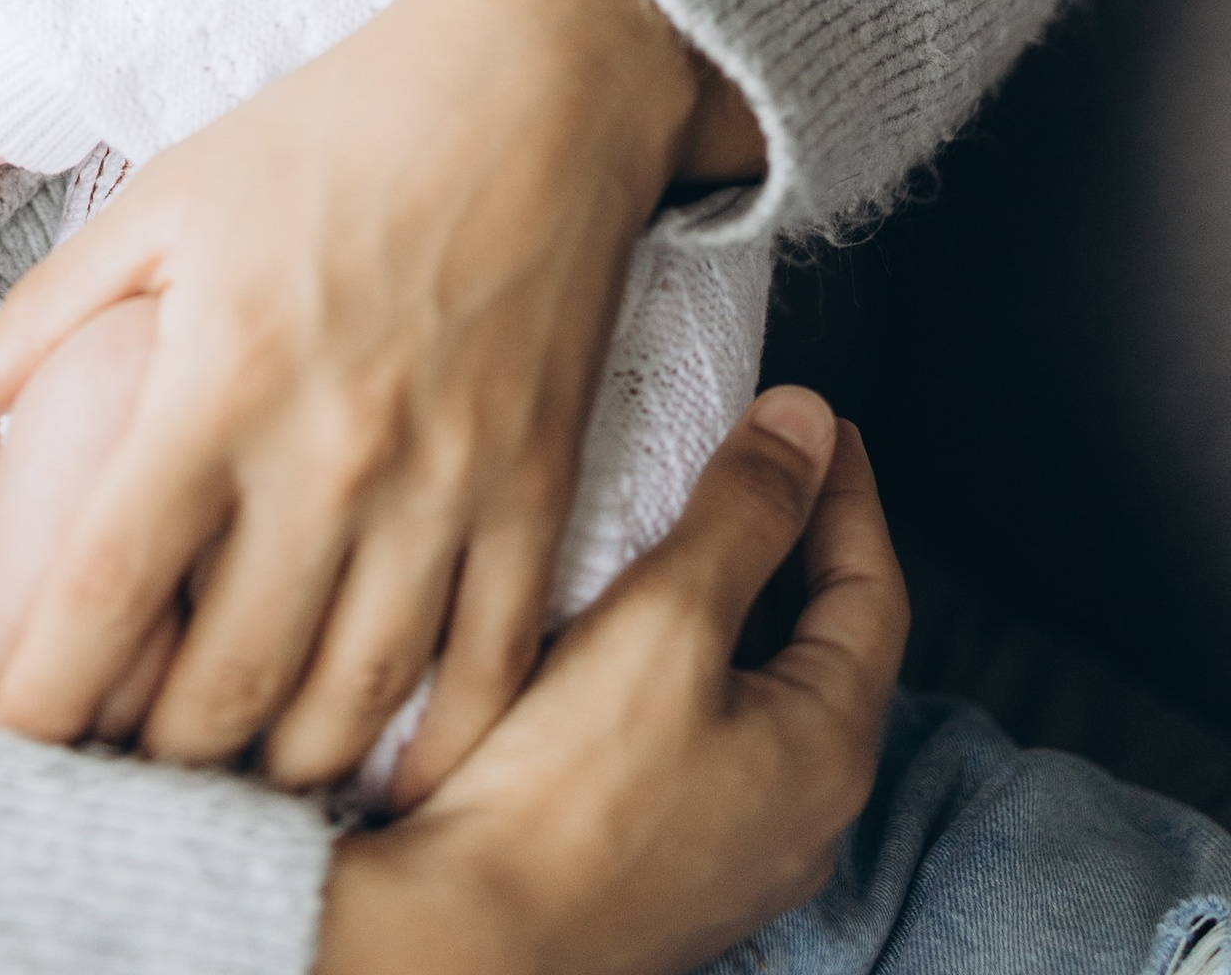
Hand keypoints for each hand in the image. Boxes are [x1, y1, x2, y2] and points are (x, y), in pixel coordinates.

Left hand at [0, 0, 707, 788]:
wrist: (530, 84)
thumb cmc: (328, 133)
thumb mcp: (167, 196)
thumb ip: (49, 314)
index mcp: (218, 377)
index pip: (105, 585)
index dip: (43, 697)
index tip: (2, 756)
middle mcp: (330, 451)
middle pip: (226, 680)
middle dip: (157, 764)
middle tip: (116, 793)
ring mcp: (444, 483)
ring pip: (354, 701)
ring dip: (283, 771)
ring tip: (227, 797)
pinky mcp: (536, 491)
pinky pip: (489, 670)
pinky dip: (437, 753)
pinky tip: (387, 787)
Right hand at [320, 395, 904, 974]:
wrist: (473, 940)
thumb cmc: (568, 795)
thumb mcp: (668, 618)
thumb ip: (744, 511)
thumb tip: (807, 423)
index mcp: (828, 753)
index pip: (873, 591)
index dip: (847, 492)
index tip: (822, 426)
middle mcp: (803, 816)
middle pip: (825, 647)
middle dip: (797, 547)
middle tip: (762, 464)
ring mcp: (736, 851)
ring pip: (762, 696)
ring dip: (740, 609)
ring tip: (690, 534)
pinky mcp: (668, 866)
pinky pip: (707, 743)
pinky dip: (689, 671)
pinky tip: (629, 647)